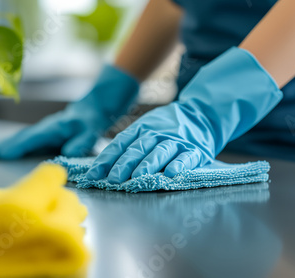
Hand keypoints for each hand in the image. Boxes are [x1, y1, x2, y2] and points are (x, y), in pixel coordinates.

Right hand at [0, 65, 138, 159]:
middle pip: (23, 137)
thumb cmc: (93, 118)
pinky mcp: (51, 132)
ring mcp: (48, 130)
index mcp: (53, 128)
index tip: (0, 155)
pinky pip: (32, 138)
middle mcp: (47, 128)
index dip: (15, 147)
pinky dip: (21, 143)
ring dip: (11, 144)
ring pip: (26, 137)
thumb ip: (79, 143)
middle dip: (7, 145)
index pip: (31, 139)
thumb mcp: (90, 131)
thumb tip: (66, 155)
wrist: (98, 106)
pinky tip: (16, 148)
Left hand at [85, 102, 215, 182]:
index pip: (120, 144)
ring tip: (138, 177)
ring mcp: (176, 141)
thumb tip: (104, 166)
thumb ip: (129, 143)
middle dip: (124, 165)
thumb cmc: (167, 126)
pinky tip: (171, 173)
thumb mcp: (146, 126)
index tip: (93, 175)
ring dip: (148, 164)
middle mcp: (157, 133)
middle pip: (138, 149)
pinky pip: (186, 157)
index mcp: (142, 128)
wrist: (201, 114)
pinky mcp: (194, 149)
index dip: (106, 159)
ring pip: (160, 152)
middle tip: (113, 180)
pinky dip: (179, 164)